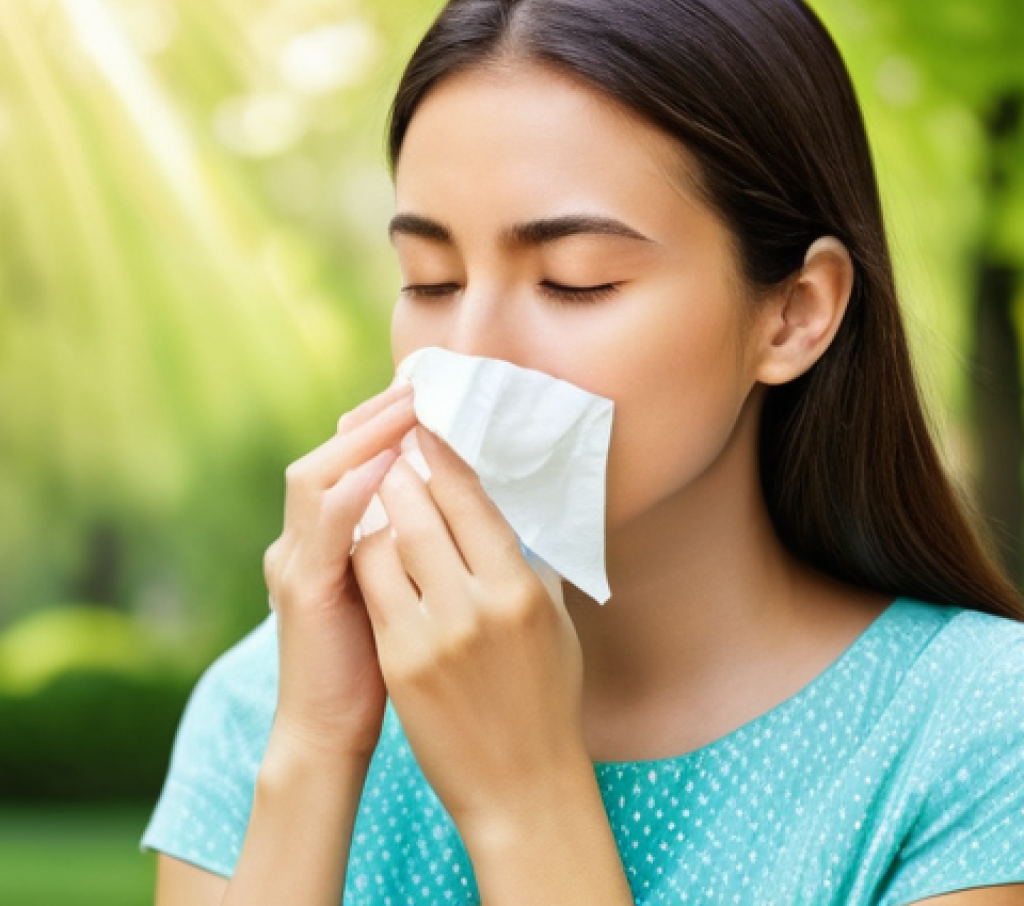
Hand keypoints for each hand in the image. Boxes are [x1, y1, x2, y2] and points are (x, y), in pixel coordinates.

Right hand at [263, 382, 415, 759]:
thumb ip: (410, 546)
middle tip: (415, 386)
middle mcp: (303, 539)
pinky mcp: (301, 590)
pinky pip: (323, 525)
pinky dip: (350, 489)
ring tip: (405, 409)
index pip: (350, 462)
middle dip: (372, 418)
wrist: (330, 734)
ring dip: (362, 437)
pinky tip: (383, 465)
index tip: (426, 397)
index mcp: (328, 537)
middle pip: (328, 454)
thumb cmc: (377, 663)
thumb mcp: (396, 589)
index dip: (382, 426)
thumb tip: (461, 506)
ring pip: (317, 475)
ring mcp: (296, 561)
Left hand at [350, 426, 588, 836]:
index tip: (426, 422)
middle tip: (392, 449)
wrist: (522, 784)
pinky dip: (367, 557)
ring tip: (378, 494)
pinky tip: (370, 545)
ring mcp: (431, 635)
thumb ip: (524, 559)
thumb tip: (492, 505)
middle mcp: (476, 605)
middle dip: (400, 470)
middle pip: (419, 510)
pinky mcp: (398, 662)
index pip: (470, 498)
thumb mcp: (551, 618)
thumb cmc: (545, 693)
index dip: (442, 453)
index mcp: (520, 588)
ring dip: (376, 512)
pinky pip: (370, 588)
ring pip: (383, 543)